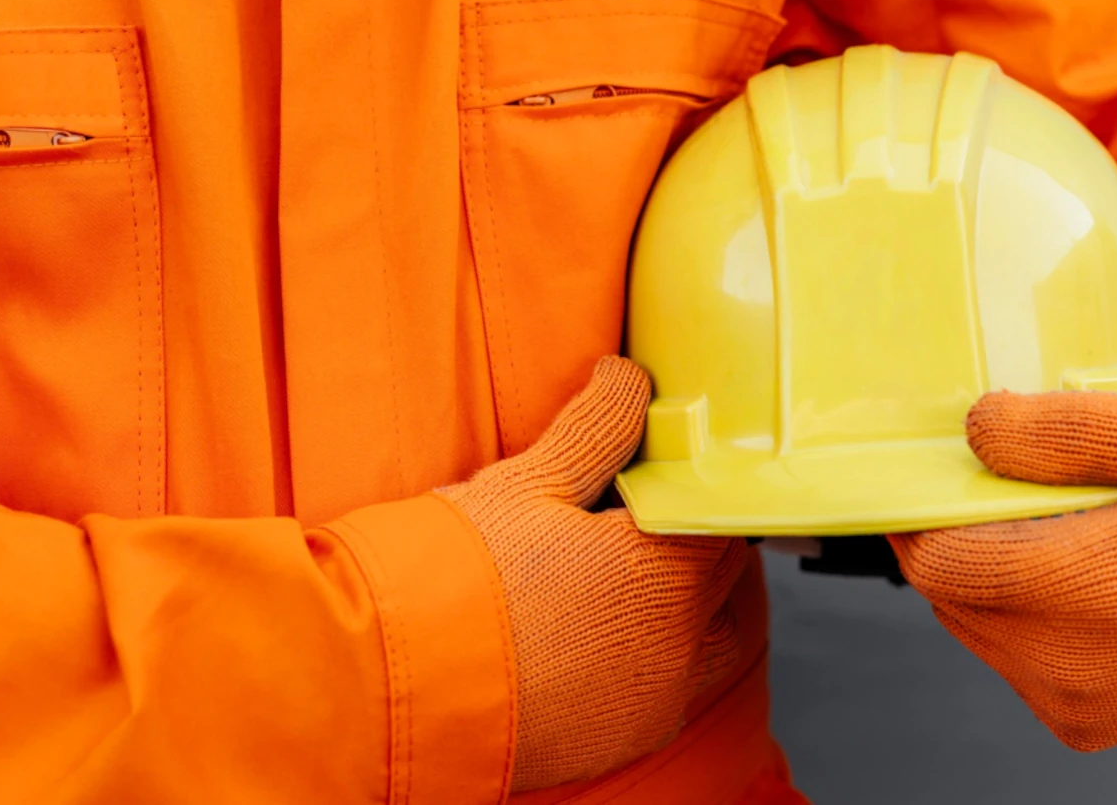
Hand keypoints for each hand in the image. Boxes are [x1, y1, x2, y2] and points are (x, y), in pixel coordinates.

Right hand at [445, 357, 747, 789]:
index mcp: (665, 572)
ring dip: (695, 607)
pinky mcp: (625, 740)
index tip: (672, 475)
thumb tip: (630, 377)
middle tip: (654, 519)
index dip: (699, 487)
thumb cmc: (456, 580)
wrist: (393, 689)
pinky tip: (613, 635)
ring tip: (644, 581)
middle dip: (698, 544)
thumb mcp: (528, 484)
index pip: (723, 515)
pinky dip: (661, 659)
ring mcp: (655, 700)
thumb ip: (598, 428)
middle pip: (723, 577)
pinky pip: (670, 691)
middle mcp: (678, 643)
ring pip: (712, 639)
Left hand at [889, 389, 1116, 749]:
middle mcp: (1076, 666)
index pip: (940, 561)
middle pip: (948, 593)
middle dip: (960, 537)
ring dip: (989, 575)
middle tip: (1008, 488)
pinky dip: (1020, 615)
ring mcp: (1076, 705)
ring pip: (971, 626)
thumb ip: (1079, 429)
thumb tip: (979, 428)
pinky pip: (1010, 659)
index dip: (923, 512)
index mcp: (1098, 590)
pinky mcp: (1082, 725)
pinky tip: (1074, 580)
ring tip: (1054, 531)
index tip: (943, 468)